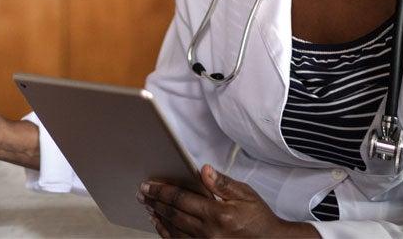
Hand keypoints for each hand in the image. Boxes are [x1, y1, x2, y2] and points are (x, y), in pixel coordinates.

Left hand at [139, 164, 320, 237]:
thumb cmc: (259, 219)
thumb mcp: (246, 195)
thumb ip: (222, 183)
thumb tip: (203, 170)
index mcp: (219, 214)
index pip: (182, 199)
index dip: (162, 191)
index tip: (149, 185)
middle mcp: (210, 232)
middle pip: (174, 215)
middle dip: (155, 202)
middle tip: (143, 193)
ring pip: (174, 231)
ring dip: (158, 217)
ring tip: (148, 206)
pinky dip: (167, 233)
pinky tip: (160, 225)